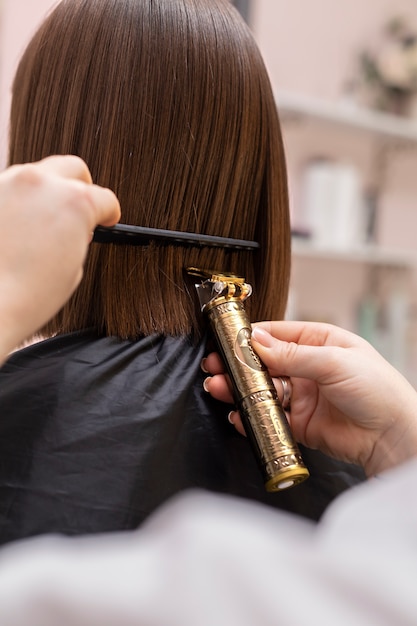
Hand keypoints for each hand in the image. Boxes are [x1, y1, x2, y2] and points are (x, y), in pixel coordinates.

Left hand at [0, 155, 120, 360]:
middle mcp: (42, 183)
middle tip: (80, 211)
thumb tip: (72, 229)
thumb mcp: (73, 267)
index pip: (105, 198)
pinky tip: (18, 229)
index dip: (110, 212)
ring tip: (43, 225)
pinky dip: (18, 204)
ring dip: (46, 194)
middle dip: (82, 187)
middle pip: (72, 168)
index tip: (107, 219)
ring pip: (38, 175)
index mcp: (75, 201)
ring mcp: (9, 182)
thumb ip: (78, 236)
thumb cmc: (27, 294)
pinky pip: (10, 190)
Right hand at [204, 321, 416, 476]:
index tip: (227, 340)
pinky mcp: (299, 423)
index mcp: (319, 343)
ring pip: (263, 390)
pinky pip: (269, 417)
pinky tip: (239, 414)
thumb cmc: (378, 390)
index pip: (277, 334)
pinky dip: (252, 416)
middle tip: (215, 366)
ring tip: (219, 388)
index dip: (251, 337)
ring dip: (240, 390)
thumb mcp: (335, 362)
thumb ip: (293, 355)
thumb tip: (257, 342)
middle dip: (238, 365)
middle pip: (264, 363)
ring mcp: (302, 396)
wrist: (393, 436)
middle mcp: (308, 368)